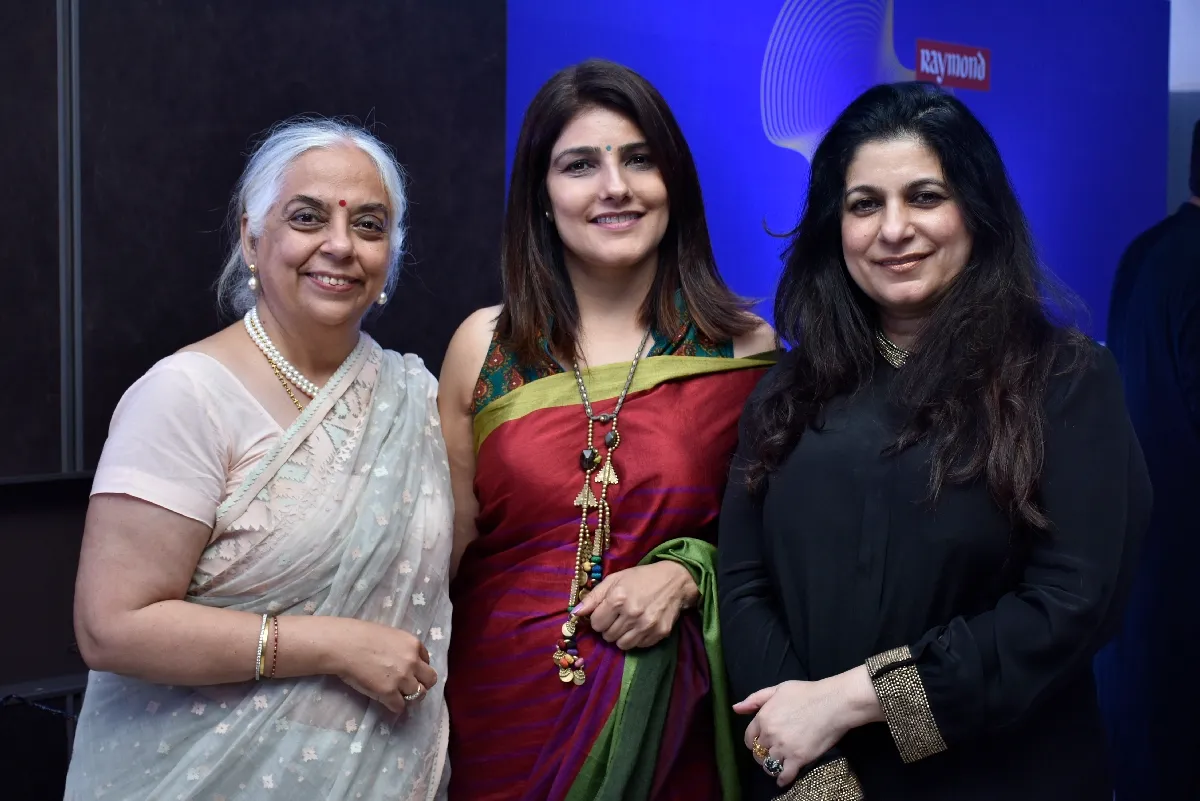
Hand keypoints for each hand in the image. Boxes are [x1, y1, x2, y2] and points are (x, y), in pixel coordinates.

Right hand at [330, 619, 437, 714]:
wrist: (344, 645)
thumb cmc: (360, 635)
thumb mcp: (390, 634)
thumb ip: (401, 647)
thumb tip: (403, 659)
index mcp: (413, 645)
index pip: (427, 661)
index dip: (418, 668)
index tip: (409, 672)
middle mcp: (413, 662)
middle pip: (430, 680)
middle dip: (421, 684)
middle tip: (409, 687)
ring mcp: (402, 678)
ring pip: (418, 695)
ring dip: (409, 696)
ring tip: (398, 695)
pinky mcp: (389, 693)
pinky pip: (400, 706)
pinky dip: (395, 706)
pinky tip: (387, 701)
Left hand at [572, 561, 698, 649]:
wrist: (675, 581)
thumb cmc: (641, 578)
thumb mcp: (615, 579)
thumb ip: (594, 597)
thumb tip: (575, 613)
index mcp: (618, 598)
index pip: (595, 623)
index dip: (599, 618)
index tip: (606, 612)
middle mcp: (632, 614)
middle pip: (607, 636)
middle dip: (609, 627)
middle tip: (618, 616)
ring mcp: (646, 626)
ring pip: (621, 645)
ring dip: (621, 636)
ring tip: (628, 622)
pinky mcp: (658, 634)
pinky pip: (637, 646)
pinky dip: (636, 639)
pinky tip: (640, 625)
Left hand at [735, 668, 880, 786]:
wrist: (834, 703)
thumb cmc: (808, 693)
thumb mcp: (778, 689)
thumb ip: (755, 699)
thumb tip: (735, 708)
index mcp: (763, 717)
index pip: (748, 738)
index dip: (754, 742)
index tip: (761, 743)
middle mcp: (770, 734)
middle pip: (758, 753)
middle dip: (763, 754)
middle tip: (772, 754)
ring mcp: (784, 747)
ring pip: (769, 766)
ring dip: (772, 767)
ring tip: (779, 765)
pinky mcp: (798, 758)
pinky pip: (784, 775)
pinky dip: (783, 779)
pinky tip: (785, 778)